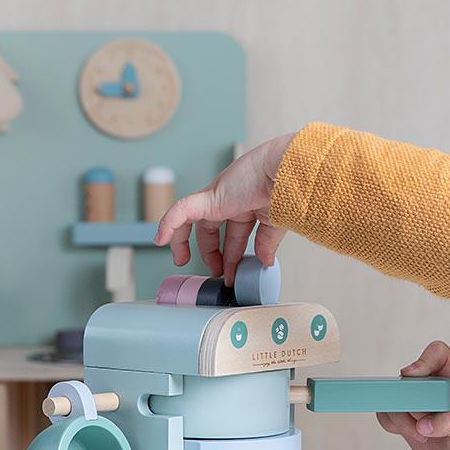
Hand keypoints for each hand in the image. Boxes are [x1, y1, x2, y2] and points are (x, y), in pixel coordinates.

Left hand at [152, 132, 296, 281]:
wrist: (288, 175)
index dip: (231, 256)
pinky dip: (169, 224)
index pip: (234, 233)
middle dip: (212, 253)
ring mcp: (219, 198)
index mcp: (249, 206)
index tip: (232, 274)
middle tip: (215, 273)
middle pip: (211, 229)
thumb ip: (266, 243)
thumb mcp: (276, 225)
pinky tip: (162, 240)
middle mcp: (232, 201)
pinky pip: (181, 210)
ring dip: (184, 241)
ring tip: (181, 259)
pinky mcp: (209, 197)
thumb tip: (265, 262)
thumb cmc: (288, 192)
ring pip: (191, 219)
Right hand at [378, 340, 449, 449]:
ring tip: (421, 434)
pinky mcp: (405, 420)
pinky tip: (414, 435)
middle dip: (407, 397)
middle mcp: (431, 386)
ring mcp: (416, 403)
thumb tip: (423, 425)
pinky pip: (386, 415)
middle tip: (418, 416)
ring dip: (401, 417)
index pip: (437, 354)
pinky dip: (393, 424)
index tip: (415, 375)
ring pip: (392, 398)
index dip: (424, 360)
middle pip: (407, 378)